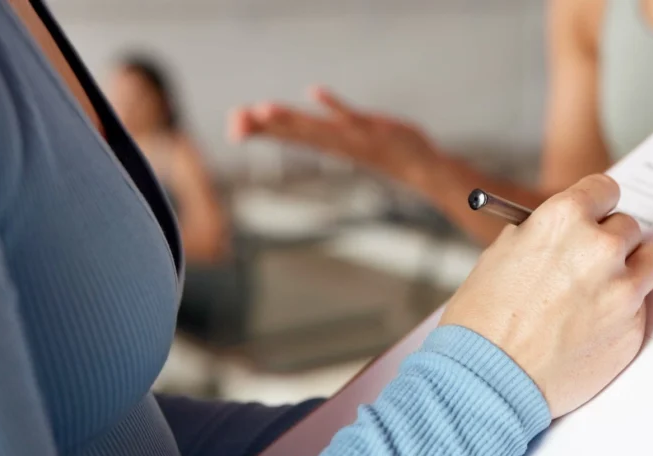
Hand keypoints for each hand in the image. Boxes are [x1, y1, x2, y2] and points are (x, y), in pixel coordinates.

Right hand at [229, 86, 441, 185]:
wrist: (420, 167)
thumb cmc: (379, 150)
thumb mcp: (345, 139)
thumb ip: (325, 126)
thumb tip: (306, 107)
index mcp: (326, 144)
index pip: (287, 136)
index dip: (260, 131)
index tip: (232, 126)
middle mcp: (334, 143)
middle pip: (294, 132)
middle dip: (265, 126)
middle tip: (236, 120)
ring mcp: (353, 137)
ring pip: (315, 128)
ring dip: (290, 119)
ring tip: (263, 109)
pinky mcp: (373, 130)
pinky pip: (350, 117)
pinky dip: (332, 105)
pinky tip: (313, 91)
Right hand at [441, 175, 652, 417]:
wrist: (488, 378)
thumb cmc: (484, 318)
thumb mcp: (502, 254)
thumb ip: (543, 234)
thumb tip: (567, 231)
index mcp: (565, 218)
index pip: (604, 189)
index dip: (597, 206)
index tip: (596, 216)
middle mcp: (601, 248)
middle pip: (628, 227)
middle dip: (611, 242)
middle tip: (590, 264)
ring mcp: (622, 290)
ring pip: (652, 261)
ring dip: (633, 270)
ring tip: (605, 290)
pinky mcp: (634, 328)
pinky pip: (641, 307)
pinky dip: (623, 313)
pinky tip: (591, 327)